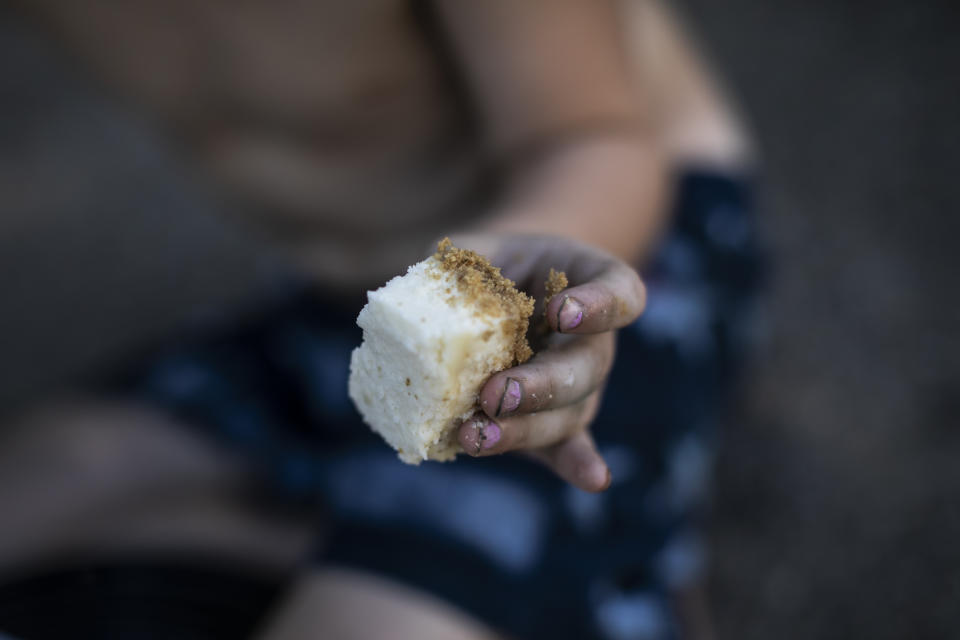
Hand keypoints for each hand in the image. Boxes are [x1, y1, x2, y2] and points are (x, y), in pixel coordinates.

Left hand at [448, 233, 645, 491]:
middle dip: (541, 386)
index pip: (619, 292)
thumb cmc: (491, 264)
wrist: (503, 287)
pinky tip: (591, 482)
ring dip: (525, 430)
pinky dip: (574, 464)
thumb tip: (416, 291)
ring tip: (477, 436)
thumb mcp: (473, 252)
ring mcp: (579, 384)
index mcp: (590, 283)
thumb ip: (454, 266)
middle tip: (496, 394)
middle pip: (586, 367)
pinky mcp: (557, 420)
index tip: (564, 313)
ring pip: (570, 413)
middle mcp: (594, 338)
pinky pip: (568, 445)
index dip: (599, 306)